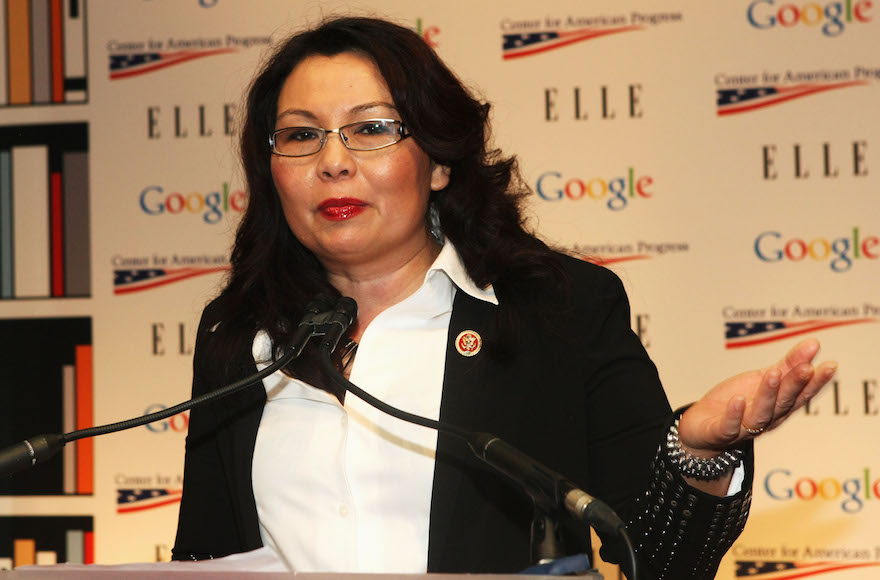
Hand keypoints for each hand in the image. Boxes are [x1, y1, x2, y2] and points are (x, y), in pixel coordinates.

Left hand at [678, 339, 836, 456]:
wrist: (703, 428)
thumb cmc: (737, 403)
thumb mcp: (762, 380)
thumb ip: (787, 365)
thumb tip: (814, 343)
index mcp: (778, 406)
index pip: (800, 393)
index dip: (816, 381)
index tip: (830, 366)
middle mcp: (765, 418)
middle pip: (783, 402)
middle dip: (795, 385)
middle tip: (807, 368)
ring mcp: (744, 427)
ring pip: (760, 413)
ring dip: (768, 394)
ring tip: (773, 374)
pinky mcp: (721, 432)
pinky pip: (729, 425)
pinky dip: (734, 414)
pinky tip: (738, 399)